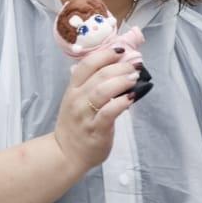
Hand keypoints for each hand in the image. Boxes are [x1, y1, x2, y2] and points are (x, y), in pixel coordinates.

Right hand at [52, 47, 140, 174]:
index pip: (86, 65)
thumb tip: (116, 68)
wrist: (66, 152)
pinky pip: (109, 112)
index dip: (105, 54)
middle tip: (135, 65)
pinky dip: (122, 102)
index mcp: (73, 89)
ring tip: (135, 78)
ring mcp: (85, 114)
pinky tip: (132, 97)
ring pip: (103, 91)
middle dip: (120, 67)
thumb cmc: (76, 124)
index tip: (121, 50)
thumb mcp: (77, 101)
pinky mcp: (96, 129)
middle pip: (98, 75)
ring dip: (122, 81)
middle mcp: (77, 99)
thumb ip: (91, 85)